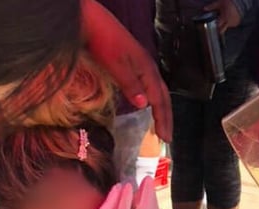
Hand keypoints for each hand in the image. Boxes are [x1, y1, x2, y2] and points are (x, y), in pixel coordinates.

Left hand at [81, 0, 171, 140]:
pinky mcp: (133, 63)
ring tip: (160, 126)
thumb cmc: (102, 39)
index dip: (163, 120)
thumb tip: (144, 104)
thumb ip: (130, 83)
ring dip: (160, 109)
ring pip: (157, 91)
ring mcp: (141, 65)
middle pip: (163, 96)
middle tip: (167, 138)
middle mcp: (147, 68)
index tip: (166, 139)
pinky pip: (149, 86)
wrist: (91, 20)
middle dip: (166, 117)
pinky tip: (146, 105)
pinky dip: (151, 100)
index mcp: (146, 69)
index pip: (159, 100)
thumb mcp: (115, 63)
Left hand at [205, 0, 242, 31]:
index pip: (218, 26)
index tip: (213, 25)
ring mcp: (234, 23)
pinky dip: (230, 23)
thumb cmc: (229, 2)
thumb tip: (204, 9)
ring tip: (225, 18)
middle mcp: (229, 22)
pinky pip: (232, 25)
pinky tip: (229, 18)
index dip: (215, 26)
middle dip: (219, 29)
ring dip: (225, 25)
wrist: (240, 1)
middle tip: (218, 25)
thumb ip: (212, 7)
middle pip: (222, 30)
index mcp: (224, 18)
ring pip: (227, 28)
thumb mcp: (219, 3)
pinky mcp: (237, 22)